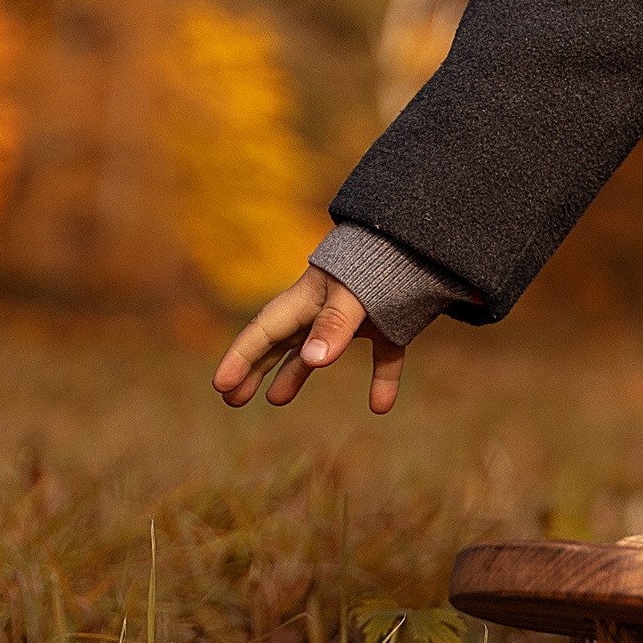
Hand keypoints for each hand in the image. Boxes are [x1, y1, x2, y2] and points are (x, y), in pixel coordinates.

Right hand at [213, 267, 407, 414]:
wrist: (422, 237)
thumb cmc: (379, 260)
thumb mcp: (353, 292)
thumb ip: (335, 324)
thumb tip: (314, 361)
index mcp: (307, 298)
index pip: (264, 332)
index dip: (240, 358)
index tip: (220, 385)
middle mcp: (324, 308)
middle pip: (280, 343)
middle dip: (254, 369)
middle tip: (231, 399)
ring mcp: (356, 317)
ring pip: (318, 351)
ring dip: (295, 374)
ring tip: (275, 399)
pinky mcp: (390, 323)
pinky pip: (383, 357)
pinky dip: (382, 380)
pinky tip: (380, 406)